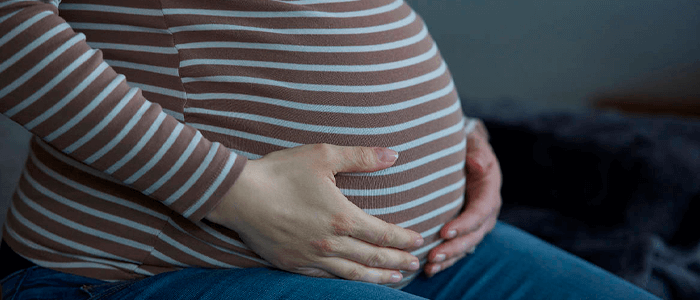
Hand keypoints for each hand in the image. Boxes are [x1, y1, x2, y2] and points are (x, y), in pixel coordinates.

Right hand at [206, 144, 424, 283]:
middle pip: (373, 257)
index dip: (403, 239)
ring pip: (353, 273)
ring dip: (377, 276)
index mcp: (342, 217)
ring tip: (394, 278)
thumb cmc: (280, 172)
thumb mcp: (323, 156)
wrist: (238, 196)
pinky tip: (353, 280)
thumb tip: (394, 155)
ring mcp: (311, 257)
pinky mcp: (292, 264)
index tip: (418, 241)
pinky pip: (326, 278)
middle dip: (397, 260)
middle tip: (415, 263)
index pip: (383, 233)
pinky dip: (346, 281)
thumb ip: (361, 157)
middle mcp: (330, 242)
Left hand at [424, 120, 501, 276]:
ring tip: (429, 267)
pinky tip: (429, 270)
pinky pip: (457, 248)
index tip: (445, 231)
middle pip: (473, 236)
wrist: (467, 154)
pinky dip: (445, 260)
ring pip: (465, 246)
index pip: (479, 212)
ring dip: (448, 258)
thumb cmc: (469, 148)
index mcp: (489, 193)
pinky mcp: (464, 230)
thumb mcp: (476, 145)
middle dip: (454, 248)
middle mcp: (486, 213)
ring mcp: (476, 224)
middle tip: (433, 256)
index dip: (464, 224)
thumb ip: (478, 153)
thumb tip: (477, 163)